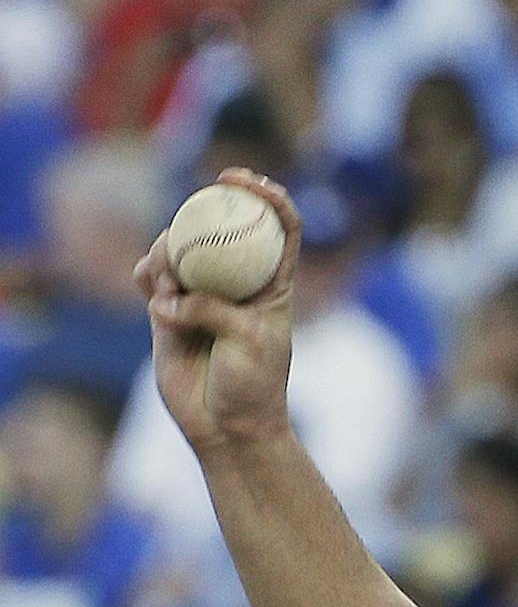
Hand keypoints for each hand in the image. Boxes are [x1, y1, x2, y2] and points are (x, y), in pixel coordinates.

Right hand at [131, 167, 301, 454]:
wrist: (227, 426)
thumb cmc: (253, 385)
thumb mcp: (247, 339)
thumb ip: (213, 308)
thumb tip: (170, 296)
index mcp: (273, 284)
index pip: (279, 228)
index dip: (266, 196)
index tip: (243, 180)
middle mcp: (237, 284)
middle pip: (220, 228)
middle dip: (202, 209)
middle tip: (191, 207)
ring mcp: (201, 295)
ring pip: (179, 249)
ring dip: (169, 253)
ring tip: (170, 286)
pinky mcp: (168, 312)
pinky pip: (151, 279)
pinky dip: (149, 277)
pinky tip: (154, 290)